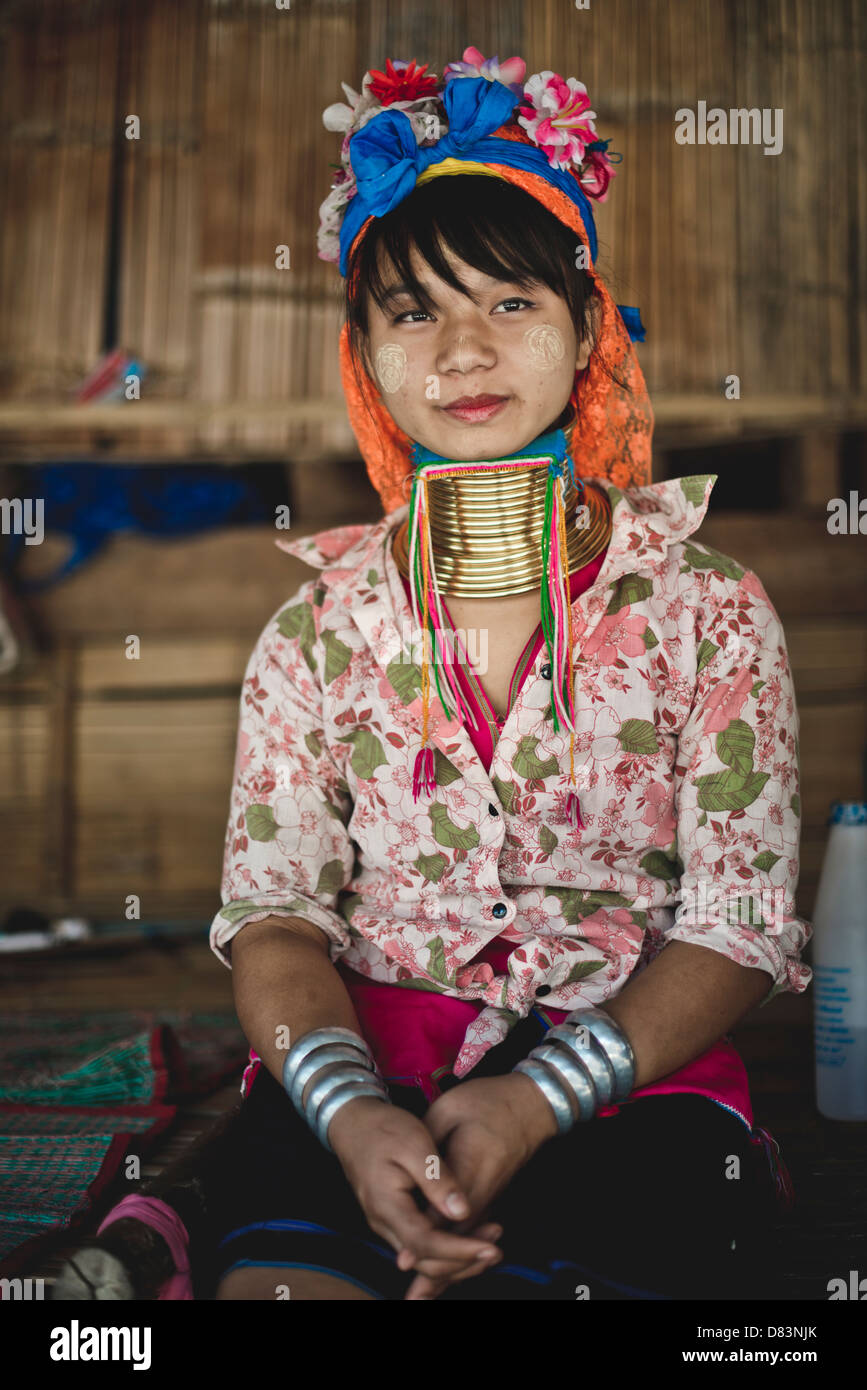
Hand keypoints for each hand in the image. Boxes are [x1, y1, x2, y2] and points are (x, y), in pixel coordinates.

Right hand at [327, 1095, 504, 1279]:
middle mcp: (383, 1223)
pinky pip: (420, 1245)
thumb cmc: (383, 1128)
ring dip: (457, 1257)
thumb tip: (461, 1212)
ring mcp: (386, 1224)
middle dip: (463, 1262)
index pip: (425, 1245)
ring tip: (491, 1242)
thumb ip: (436, 1179)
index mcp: (387, 1205)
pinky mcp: (393, 1219)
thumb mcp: (414, 1143)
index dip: (459, 1251)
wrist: (353, 1123)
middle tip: (496, 1250)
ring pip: (423, 1258)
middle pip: (425, 1261)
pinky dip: (446, 1246)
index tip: (490, 1248)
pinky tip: (470, 1234)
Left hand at [401, 1072, 558, 1299]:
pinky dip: (457, 1255)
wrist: (528, 1103)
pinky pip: (472, 1232)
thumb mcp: (450, 1112)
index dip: (423, 1238)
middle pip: (457, 1238)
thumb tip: (410, 1181)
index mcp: (471, 1168)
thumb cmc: (486, 1102)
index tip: (403, 1259)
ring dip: (446, 1269)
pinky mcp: (490, 1197)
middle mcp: (483, 1191)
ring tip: (421, 1295)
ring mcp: (489, 1197)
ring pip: (466, 1241)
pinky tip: (441, 1269)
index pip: (445, 1214)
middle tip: (413, 1296)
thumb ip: (431, 1151)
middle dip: (435, 1268)